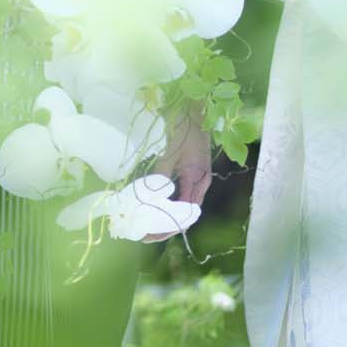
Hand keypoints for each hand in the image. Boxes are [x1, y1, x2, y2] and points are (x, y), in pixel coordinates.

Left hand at [142, 111, 212, 242]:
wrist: (195, 112)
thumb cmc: (184, 130)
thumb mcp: (170, 154)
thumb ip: (161, 175)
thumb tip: (148, 197)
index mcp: (198, 180)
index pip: (183, 215)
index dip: (166, 228)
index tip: (149, 234)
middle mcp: (201, 184)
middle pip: (185, 216)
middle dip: (166, 228)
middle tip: (144, 234)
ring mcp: (199, 180)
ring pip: (184, 208)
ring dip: (168, 218)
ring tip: (148, 225)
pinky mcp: (195, 175)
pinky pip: (184, 197)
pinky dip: (171, 206)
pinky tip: (158, 209)